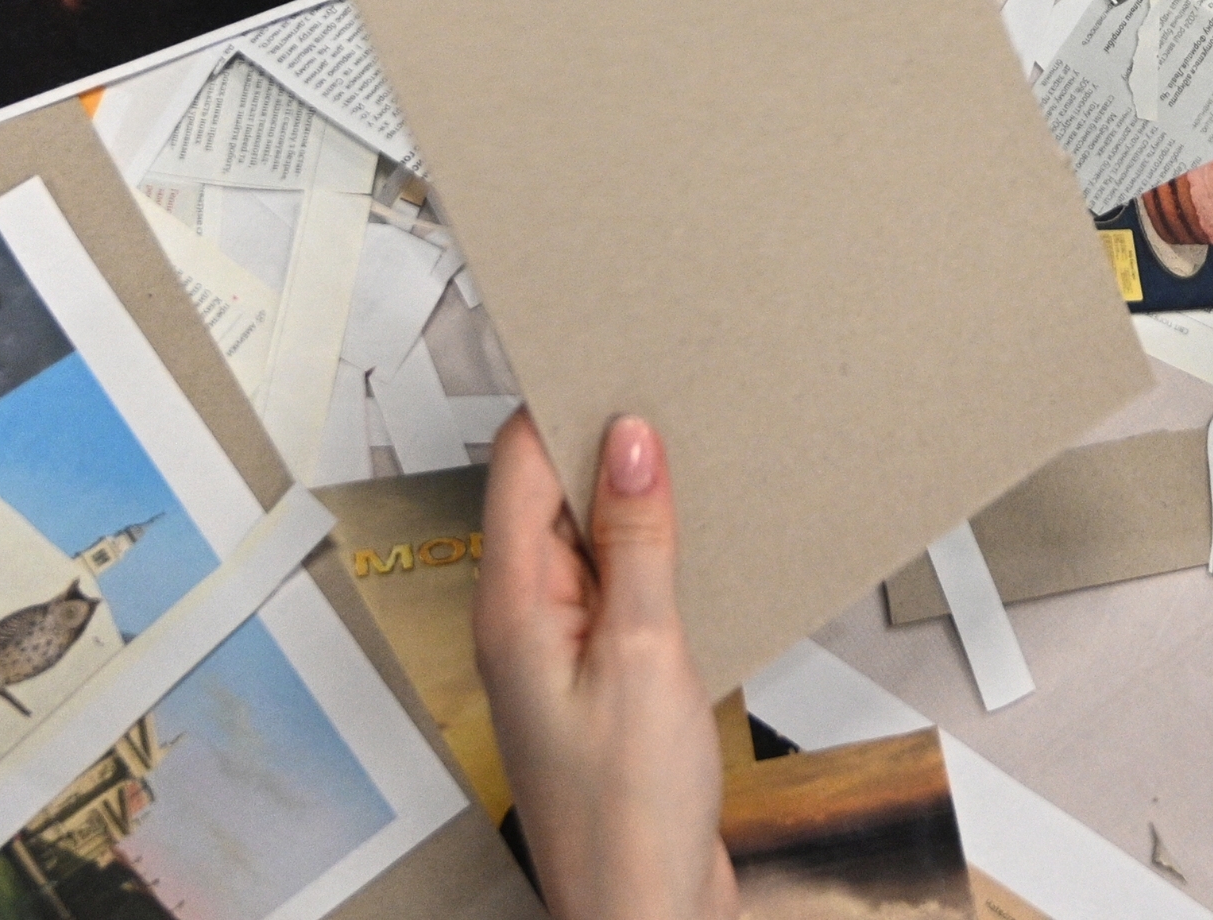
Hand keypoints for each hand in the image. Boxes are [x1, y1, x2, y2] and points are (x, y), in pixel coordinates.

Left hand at [476, 411, 737, 919]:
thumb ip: (637, 543)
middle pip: (551, 497)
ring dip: (638, 503)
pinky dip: (654, 558)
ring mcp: (558, 653)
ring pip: (591, 542)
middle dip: (607, 445)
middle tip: (674, 393)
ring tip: (700, 460)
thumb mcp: (644, 655)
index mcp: (511, 606)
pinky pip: (617, 590)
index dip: (563, 402)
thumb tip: (628, 439)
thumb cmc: (627, 815)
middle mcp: (522, 622)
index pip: (519, 468)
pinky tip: (700, 546)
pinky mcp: (597, 680)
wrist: (649, 913)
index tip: (612, 349)